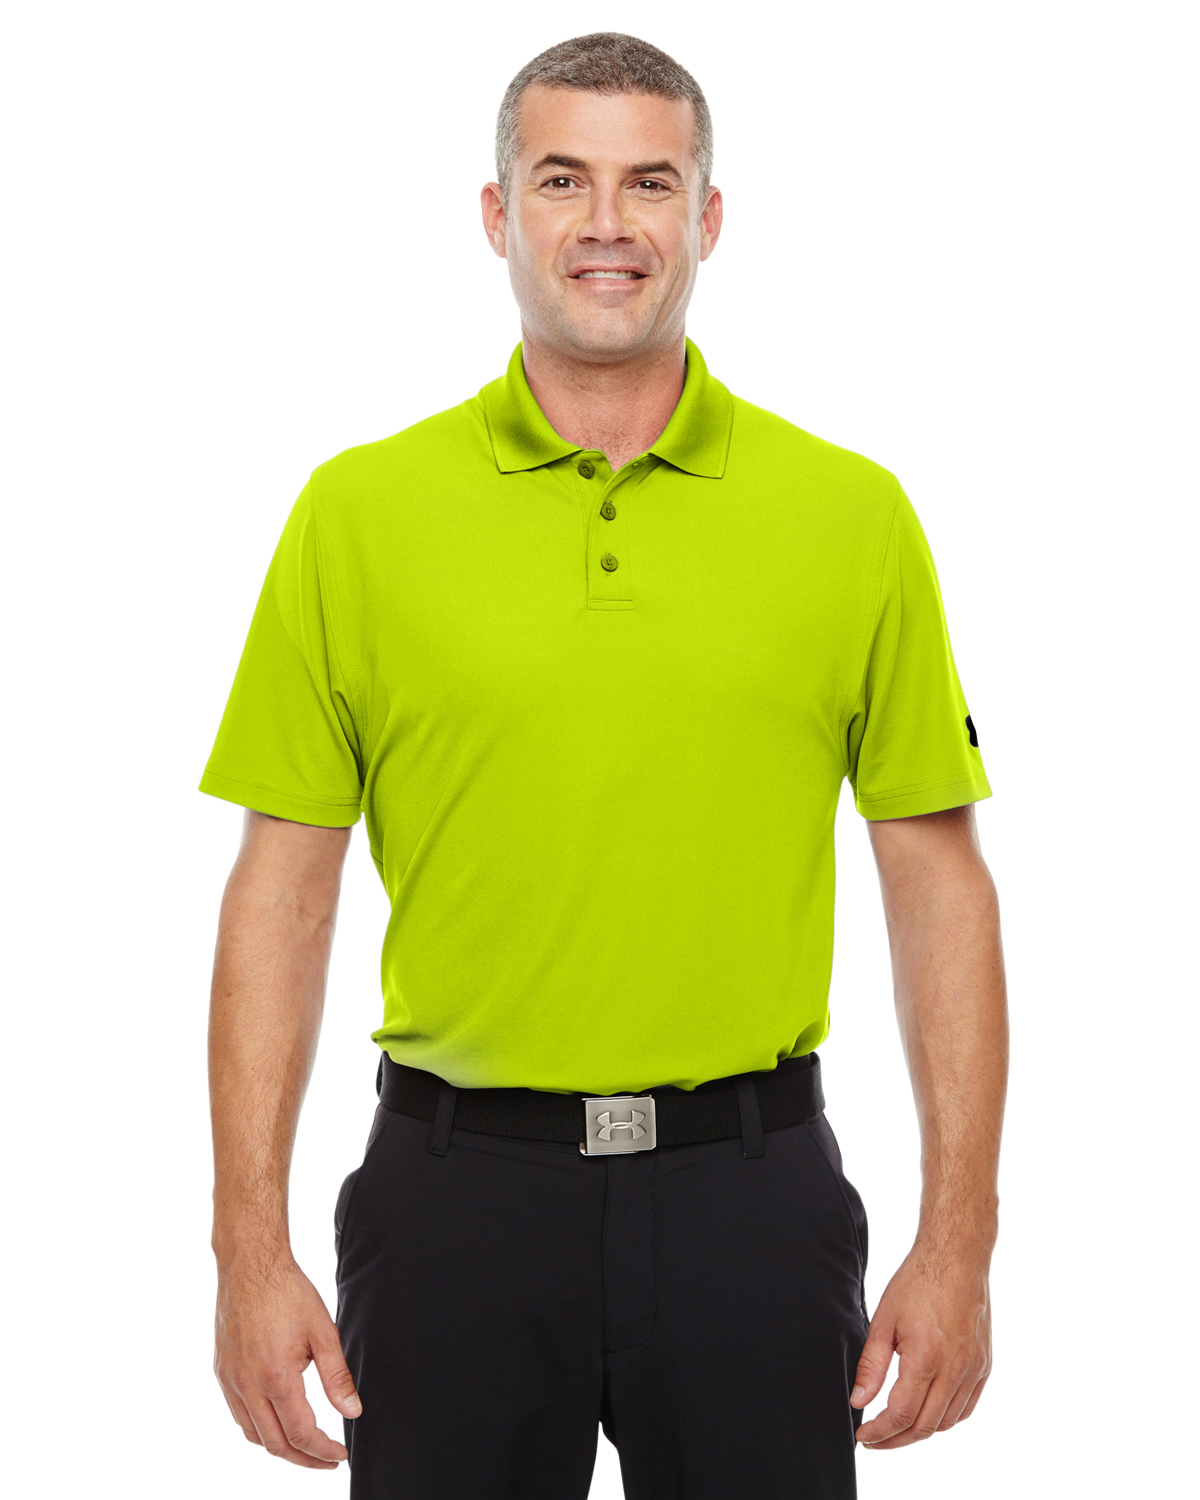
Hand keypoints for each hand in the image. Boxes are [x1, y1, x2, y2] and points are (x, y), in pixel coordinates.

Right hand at [214, 1254, 360, 1468]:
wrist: (250, 1265)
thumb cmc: (287, 1292)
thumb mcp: (323, 1332)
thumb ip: (338, 1376)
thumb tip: (352, 1411)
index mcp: (275, 1377)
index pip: (300, 1434)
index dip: (322, 1451)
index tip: (339, 1455)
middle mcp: (247, 1385)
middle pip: (275, 1444)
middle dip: (303, 1459)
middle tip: (326, 1460)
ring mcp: (230, 1381)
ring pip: (253, 1435)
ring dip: (280, 1447)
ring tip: (305, 1445)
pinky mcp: (222, 1372)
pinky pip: (239, 1415)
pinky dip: (259, 1428)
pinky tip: (277, 1420)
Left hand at [851, 1246, 991, 1449]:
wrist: (956, 1257)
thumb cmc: (918, 1281)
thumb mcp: (884, 1320)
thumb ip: (871, 1366)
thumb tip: (859, 1401)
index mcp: (926, 1357)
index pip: (902, 1415)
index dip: (880, 1432)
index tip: (864, 1437)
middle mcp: (955, 1369)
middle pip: (925, 1427)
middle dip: (896, 1440)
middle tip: (876, 1439)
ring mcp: (974, 1369)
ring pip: (947, 1422)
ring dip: (921, 1431)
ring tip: (897, 1426)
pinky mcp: (984, 1366)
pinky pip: (966, 1407)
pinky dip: (946, 1418)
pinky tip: (928, 1411)